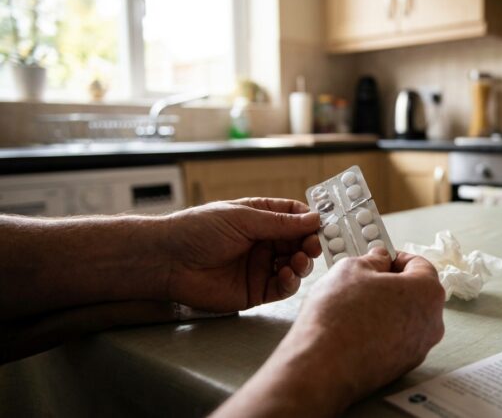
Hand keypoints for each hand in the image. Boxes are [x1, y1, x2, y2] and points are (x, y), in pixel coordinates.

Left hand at [162, 198, 320, 311]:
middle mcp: (263, 242)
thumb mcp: (243, 218)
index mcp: (259, 218)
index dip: (310, 221)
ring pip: (295, 266)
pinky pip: (282, 288)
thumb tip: (314, 219)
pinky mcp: (255, 291)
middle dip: (310, 245)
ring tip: (298, 262)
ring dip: (302, 264)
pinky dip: (290, 283)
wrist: (168, 261)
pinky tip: (287, 276)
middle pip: (299, 243)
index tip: (324, 225)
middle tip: (315, 247)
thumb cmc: (197, 230)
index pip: (294, 217)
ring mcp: (260, 267)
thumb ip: (280, 223)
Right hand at [296, 249, 445, 397]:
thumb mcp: (351, 269)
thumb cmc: (338, 318)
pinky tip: (355, 328)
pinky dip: (380, 331)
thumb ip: (373, 260)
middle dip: (391, 284)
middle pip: (416, 293)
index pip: (420, 264)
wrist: (322, 367)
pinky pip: (395, 339)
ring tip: (354, 306)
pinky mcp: (401, 368)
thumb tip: (379, 260)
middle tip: (364, 280)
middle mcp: (431, 323)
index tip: (379, 258)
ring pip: (405, 318)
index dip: (396, 257)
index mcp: (427, 293)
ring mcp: (418, 349)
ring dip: (385, 308)